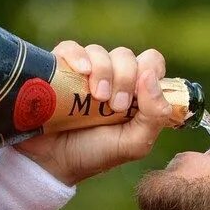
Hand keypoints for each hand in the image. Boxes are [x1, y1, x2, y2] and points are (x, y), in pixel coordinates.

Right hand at [18, 41, 170, 184]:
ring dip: (103, 72)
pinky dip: (79, 56)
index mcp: (134, 92)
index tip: (138, 97)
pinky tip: (82, 73)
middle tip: (115, 106)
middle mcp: (111, 77)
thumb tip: (151, 76)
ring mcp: (84, 72)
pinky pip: (70, 48)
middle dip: (125, 78)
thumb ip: (156, 115)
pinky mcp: (59, 68)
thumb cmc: (95, 153)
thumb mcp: (135, 144)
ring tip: (96, 98)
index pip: (151, 62)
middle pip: (126, 55)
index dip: (149, 71)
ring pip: (100, 51)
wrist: (53, 162)